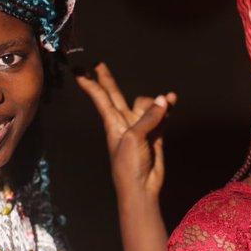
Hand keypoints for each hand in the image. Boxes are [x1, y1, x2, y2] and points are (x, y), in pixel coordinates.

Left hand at [75, 62, 175, 198]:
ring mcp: (140, 127)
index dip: (90, 83)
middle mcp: (124, 120)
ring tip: (166, 103)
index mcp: (113, 121)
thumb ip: (148, 117)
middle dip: (106, 79)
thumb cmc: (129, 164)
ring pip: (146, 104)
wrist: (141, 186)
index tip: (78, 70)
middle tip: (98, 63)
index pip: (100, 97)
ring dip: (155, 101)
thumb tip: (165, 99)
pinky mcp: (155, 135)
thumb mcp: (133, 137)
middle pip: (114, 93)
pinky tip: (172, 99)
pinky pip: (161, 116)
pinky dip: (167, 108)